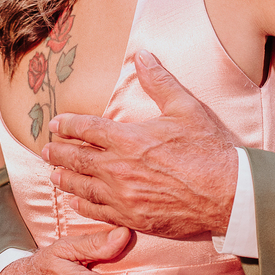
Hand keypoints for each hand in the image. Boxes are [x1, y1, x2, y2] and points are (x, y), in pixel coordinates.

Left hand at [43, 50, 238, 237]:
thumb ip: (159, 82)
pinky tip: (76, 202)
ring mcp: (123, 197)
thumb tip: (143, 55)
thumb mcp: (185, 108)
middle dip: (58, 154)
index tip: (56, 124)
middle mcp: (119, 169)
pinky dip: (83, 205)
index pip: (86, 130)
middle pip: (77, 160)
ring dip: (64, 180)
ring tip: (53, 175)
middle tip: (46, 150)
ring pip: (82, 188)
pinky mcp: (132, 219)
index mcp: (128, 139)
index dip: (68, 126)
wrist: (228, 194)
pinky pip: (98, 212)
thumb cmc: (208, 150)